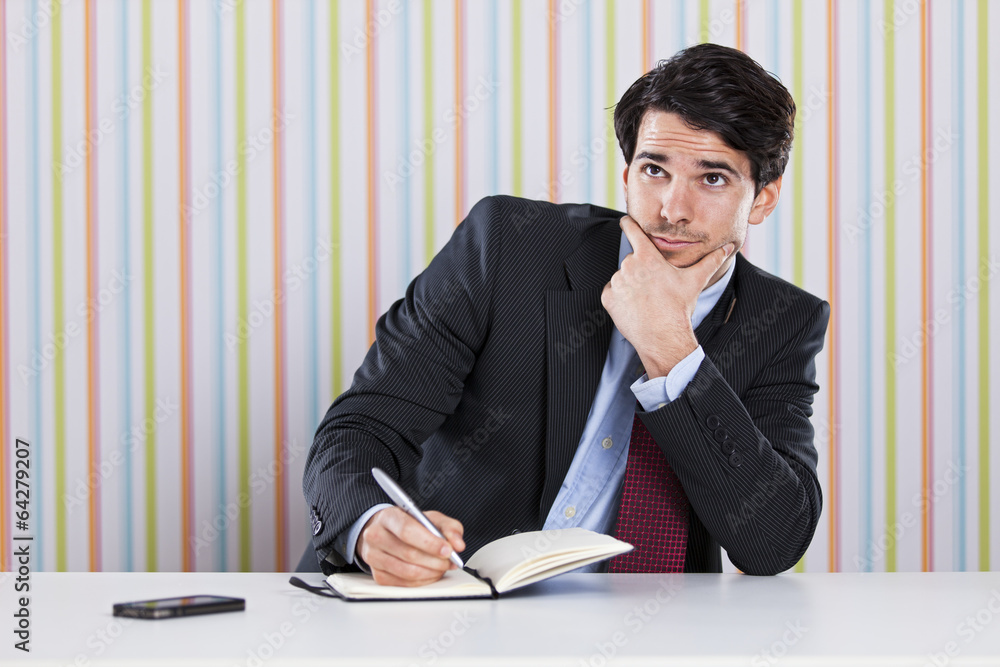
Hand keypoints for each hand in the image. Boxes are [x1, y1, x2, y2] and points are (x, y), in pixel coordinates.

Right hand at [356, 507, 465, 586]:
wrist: (386, 532)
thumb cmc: (409, 524)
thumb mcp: (431, 518)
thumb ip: (449, 527)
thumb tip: (458, 544)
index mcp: (388, 517)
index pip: (407, 531)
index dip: (430, 543)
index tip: (448, 550)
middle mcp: (376, 536)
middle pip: (408, 553)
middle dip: (435, 560)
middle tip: (449, 561)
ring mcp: (373, 557)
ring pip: (407, 571)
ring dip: (430, 572)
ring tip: (442, 567)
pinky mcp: (378, 575)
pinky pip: (404, 584)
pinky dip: (422, 581)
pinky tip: (430, 573)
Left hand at [601, 215, 734, 377]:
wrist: (664, 336)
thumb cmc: (679, 308)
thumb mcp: (695, 280)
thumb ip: (711, 261)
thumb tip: (728, 248)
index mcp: (647, 256)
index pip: (632, 230)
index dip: (628, 224)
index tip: (625, 221)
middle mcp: (629, 266)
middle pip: (632, 260)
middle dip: (641, 269)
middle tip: (654, 286)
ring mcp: (617, 282)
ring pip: (622, 277)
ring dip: (631, 284)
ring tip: (647, 298)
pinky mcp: (608, 298)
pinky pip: (613, 292)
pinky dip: (620, 298)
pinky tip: (635, 306)